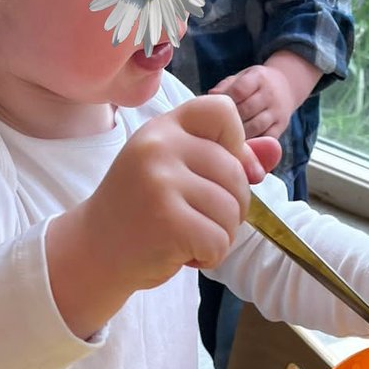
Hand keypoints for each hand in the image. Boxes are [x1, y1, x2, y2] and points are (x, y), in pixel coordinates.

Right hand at [48, 95, 279, 338]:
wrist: (94, 251)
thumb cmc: (141, 211)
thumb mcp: (179, 173)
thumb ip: (226, 158)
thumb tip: (275, 151)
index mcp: (164, 127)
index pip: (221, 111)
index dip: (237, 144)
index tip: (222, 174)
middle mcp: (160, 146)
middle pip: (237, 172)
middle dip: (232, 207)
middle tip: (198, 220)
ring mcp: (161, 182)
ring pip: (232, 210)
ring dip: (220, 236)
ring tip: (187, 238)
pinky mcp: (167, 220)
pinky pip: (219, 240)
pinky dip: (210, 256)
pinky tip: (183, 254)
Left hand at [210, 52, 321, 138]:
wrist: (286, 87)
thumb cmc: (255, 85)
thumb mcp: (243, 77)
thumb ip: (227, 86)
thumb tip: (211, 95)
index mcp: (258, 77)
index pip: (239, 90)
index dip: (224, 100)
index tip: (216, 108)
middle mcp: (270, 94)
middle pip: (246, 109)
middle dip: (230, 119)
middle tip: (217, 127)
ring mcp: (277, 112)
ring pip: (256, 126)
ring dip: (240, 134)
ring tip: (227, 138)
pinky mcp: (281, 127)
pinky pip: (266, 138)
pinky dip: (254, 143)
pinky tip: (241, 147)